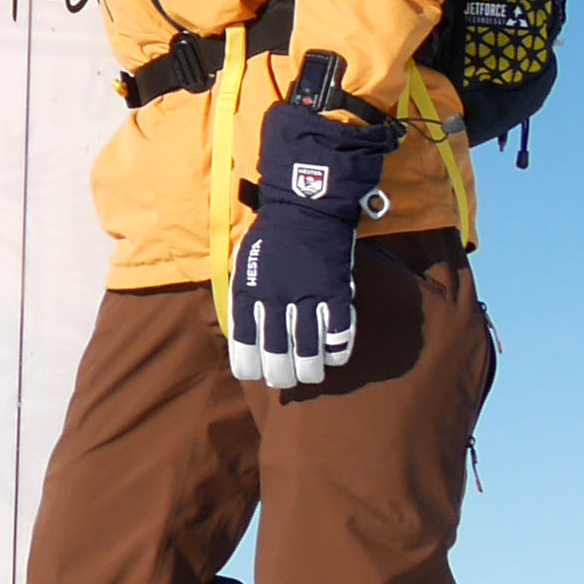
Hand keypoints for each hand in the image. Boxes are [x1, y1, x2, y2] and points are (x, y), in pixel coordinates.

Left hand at [227, 98, 389, 389]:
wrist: (306, 203)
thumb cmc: (272, 233)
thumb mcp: (244, 260)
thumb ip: (243, 294)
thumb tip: (243, 330)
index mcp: (249, 291)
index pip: (244, 343)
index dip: (249, 366)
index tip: (254, 374)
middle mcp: (276, 299)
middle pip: (277, 354)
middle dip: (281, 375)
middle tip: (285, 380)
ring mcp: (307, 296)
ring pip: (309, 351)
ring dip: (310, 369)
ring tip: (311, 375)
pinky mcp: (335, 290)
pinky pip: (340, 332)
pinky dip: (338, 349)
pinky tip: (335, 354)